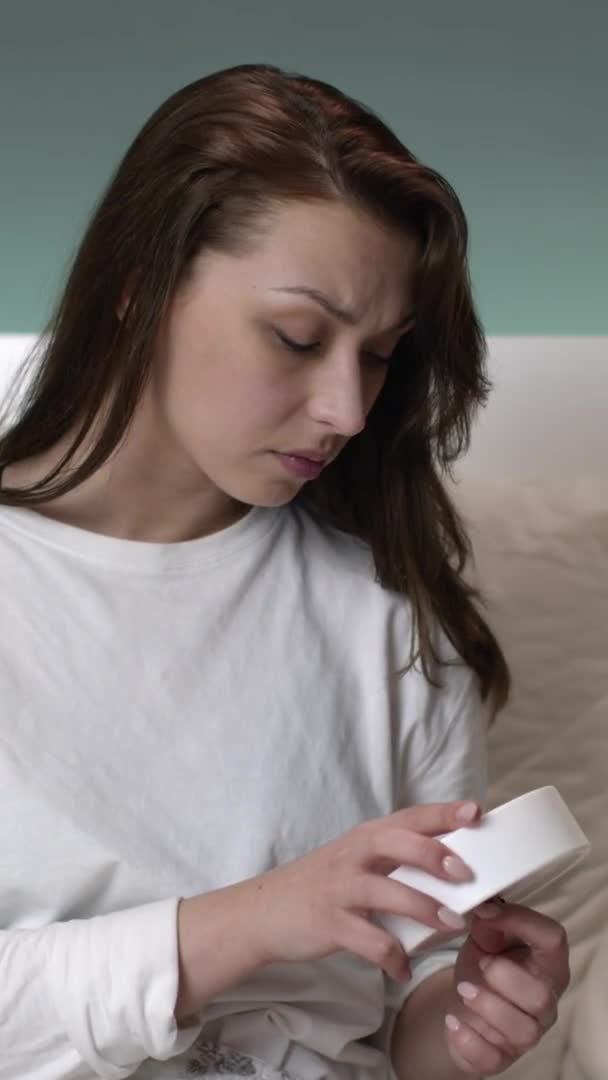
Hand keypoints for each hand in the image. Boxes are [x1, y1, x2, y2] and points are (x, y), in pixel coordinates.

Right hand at [246, 800, 480, 979]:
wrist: (265, 911)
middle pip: (396, 843)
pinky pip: (369, 941)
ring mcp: (340, 889)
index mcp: (366, 837)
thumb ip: (395, 858)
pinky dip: (393, 958)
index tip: (475, 811)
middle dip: (433, 855)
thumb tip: (455, 865)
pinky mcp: (330, 924)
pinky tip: (405, 969)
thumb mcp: (356, 860)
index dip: (442, 812)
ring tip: (453, 925)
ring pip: (387, 892)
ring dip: (424, 909)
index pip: (409, 817)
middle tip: (466, 873)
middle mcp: (353, 856)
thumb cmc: (323, 885)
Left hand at [443, 900, 569, 1074]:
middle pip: (541, 996)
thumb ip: (488, 922)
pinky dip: (468, 1040)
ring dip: (487, 1006)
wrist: (463, 1003)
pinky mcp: (500, 1058)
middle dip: (505, 977)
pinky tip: (452, 1021)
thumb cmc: (484, 965)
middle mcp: (544, 1001)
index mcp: (546, 963)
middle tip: (481, 964)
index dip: (523, 921)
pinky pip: (492, 1058)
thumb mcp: (485, 937)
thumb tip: (481, 905)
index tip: (487, 914)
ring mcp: (525, 1033)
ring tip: (463, 989)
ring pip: (522, 1031)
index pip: (554, 939)